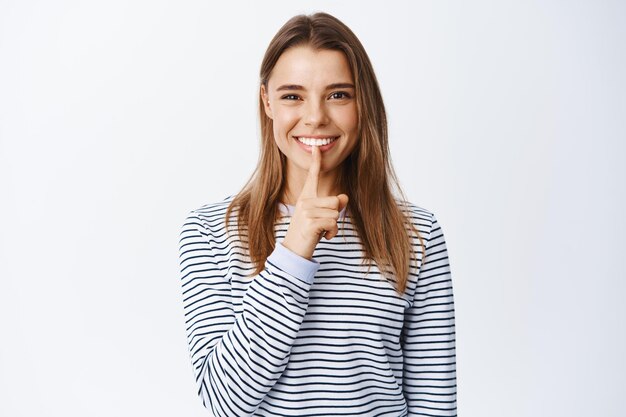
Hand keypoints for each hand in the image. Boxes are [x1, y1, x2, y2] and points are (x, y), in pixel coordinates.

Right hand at [281, 145, 348, 259]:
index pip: (312, 176)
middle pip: (335, 201)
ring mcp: (306, 212)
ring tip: (321, 232)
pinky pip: (333, 223)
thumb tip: (344, 197)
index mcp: (306, 197)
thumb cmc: (307, 233)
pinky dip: (332, 233)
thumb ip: (332, 207)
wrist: (293, 251)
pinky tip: (323, 237)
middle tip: (322, 225)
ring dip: (333, 226)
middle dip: (334, 215)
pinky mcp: (310, 223)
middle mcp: (305, 201)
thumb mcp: (320, 217)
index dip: (316, 162)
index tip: (317, 148)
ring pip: (335, 213)